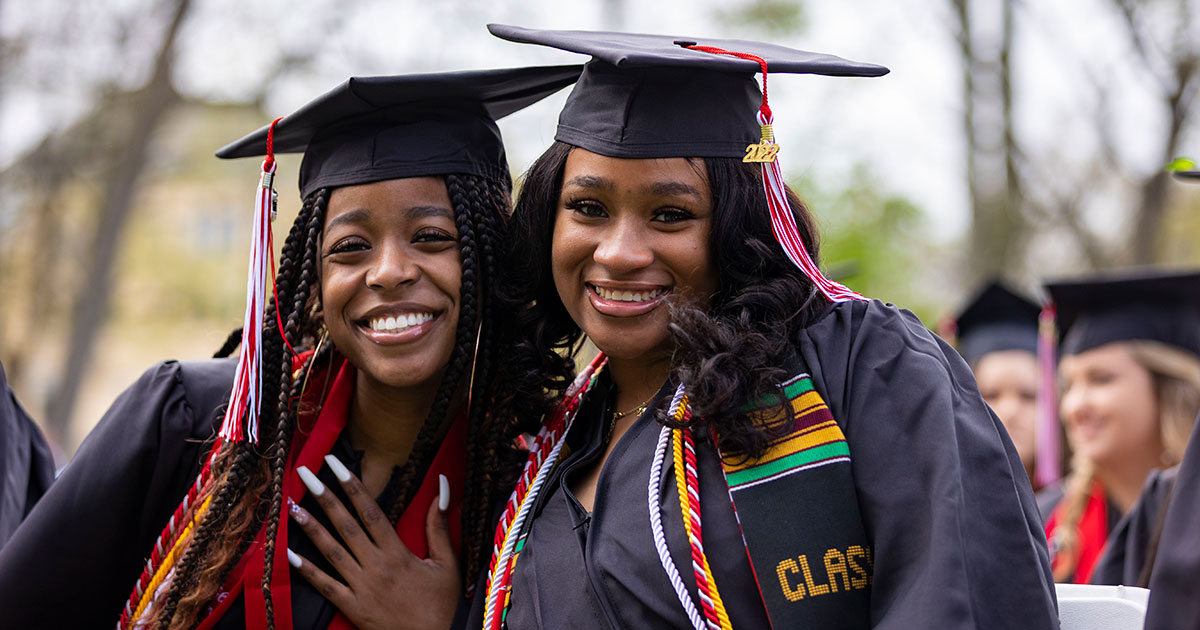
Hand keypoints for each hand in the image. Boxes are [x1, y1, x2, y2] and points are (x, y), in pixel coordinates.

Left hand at [288, 455, 460, 629]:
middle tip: (305, 473)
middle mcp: (376, 566)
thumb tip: (442, 486)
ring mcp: (361, 587)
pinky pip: (325, 586)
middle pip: (346, 525)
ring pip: (331, 551)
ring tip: (291, 505)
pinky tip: (289, 554)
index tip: (336, 465)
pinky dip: (306, 570)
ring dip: (310, 527)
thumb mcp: (447, 562)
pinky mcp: (352, 607)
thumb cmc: (442, 603)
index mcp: (398, 552)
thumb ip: (439, 524)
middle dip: (324, 496)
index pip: (371, 511)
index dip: (352, 486)